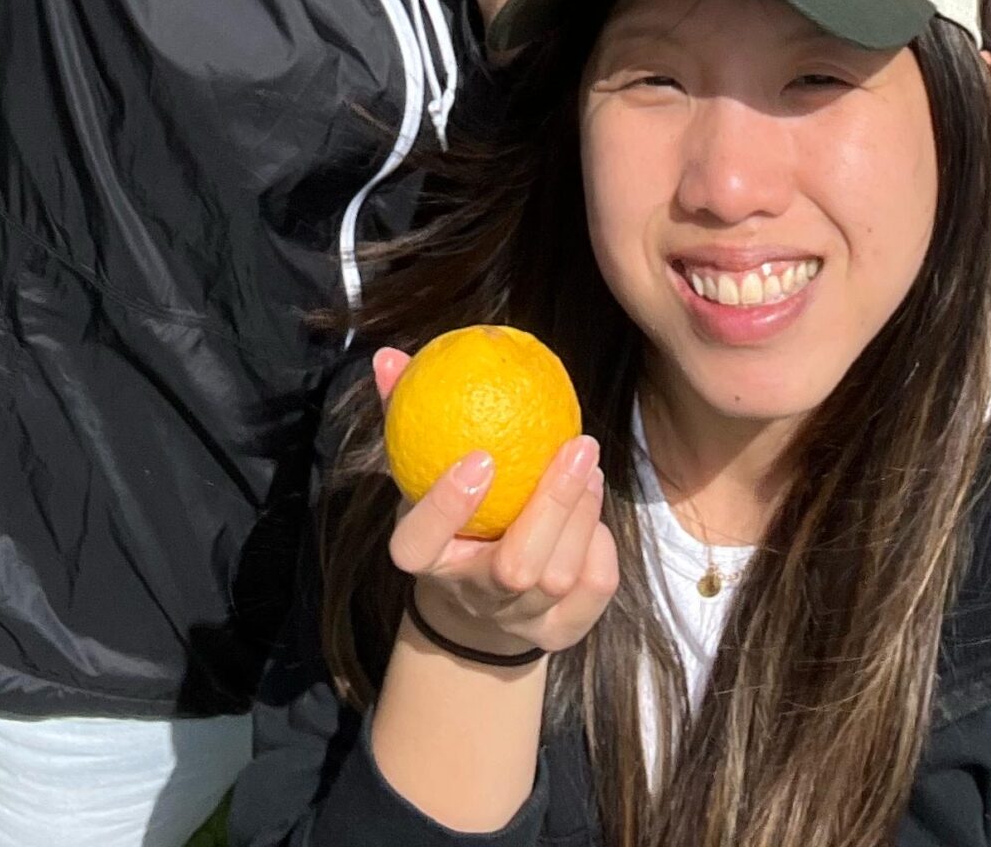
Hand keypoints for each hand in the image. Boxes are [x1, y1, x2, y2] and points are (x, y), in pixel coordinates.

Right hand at [375, 347, 616, 661]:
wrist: (477, 608)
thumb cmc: (450, 517)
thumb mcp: (420, 471)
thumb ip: (403, 414)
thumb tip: (390, 357)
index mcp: (427, 560)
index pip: (421, 544)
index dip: (446, 508)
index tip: (480, 457)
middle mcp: (473, 598)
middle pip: (514, 569)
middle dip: (551, 506)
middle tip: (577, 445)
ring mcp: (520, 622)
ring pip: (559, 578)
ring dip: (582, 515)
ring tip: (588, 463)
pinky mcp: (562, 632)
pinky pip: (593, 590)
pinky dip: (601, 545)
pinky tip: (594, 503)